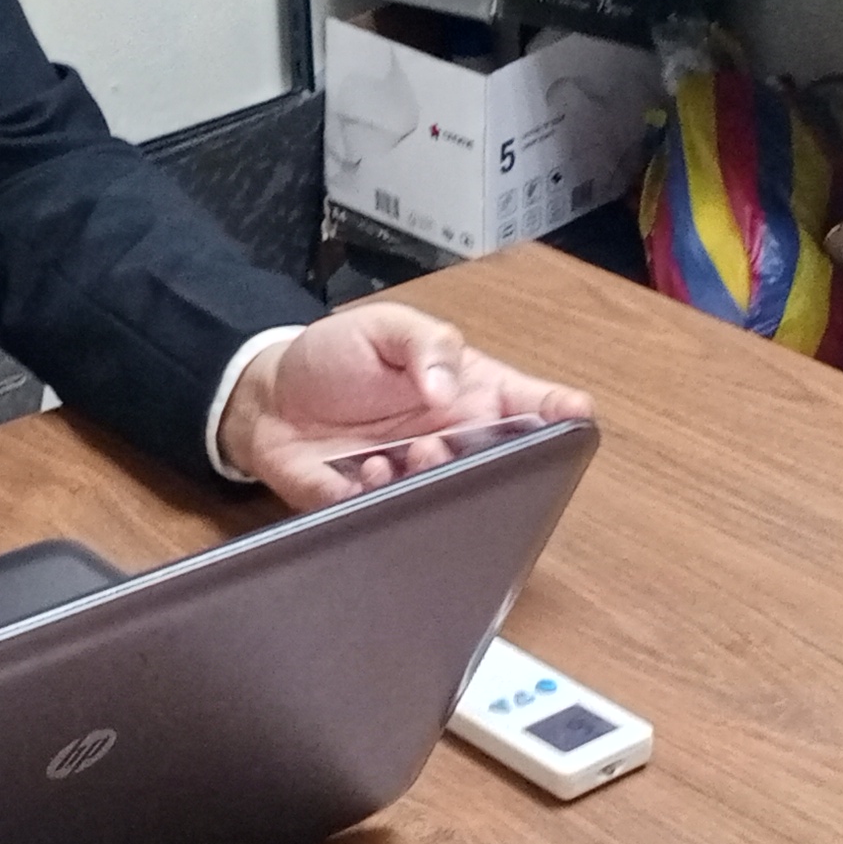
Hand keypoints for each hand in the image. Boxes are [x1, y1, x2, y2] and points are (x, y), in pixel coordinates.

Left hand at [218, 300, 592, 510]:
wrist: (268, 397)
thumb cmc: (337, 357)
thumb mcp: (384, 326)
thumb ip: (426, 344)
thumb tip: (450, 385)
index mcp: (470, 394)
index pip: (532, 406)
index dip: (562, 412)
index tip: (573, 414)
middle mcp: (452, 441)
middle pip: (501, 462)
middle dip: (492, 458)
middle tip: (456, 438)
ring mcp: (416, 478)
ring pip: (451, 497)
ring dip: (436, 479)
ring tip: (414, 453)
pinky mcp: (370, 507)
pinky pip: (388, 516)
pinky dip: (380, 498)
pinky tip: (365, 470)